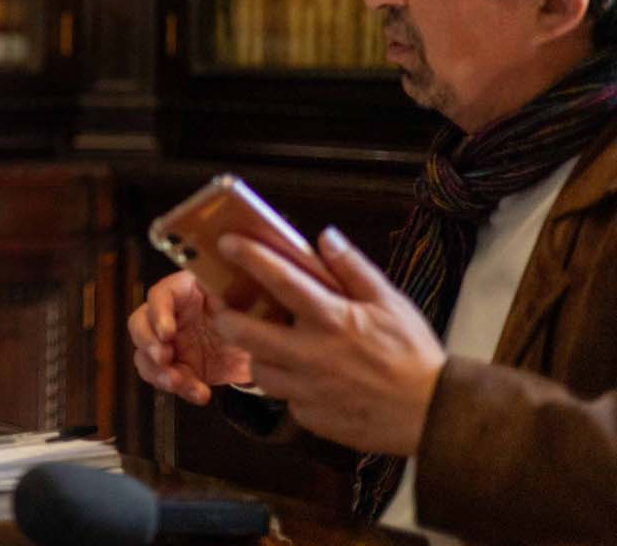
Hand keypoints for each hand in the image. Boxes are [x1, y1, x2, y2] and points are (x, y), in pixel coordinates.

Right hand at [128, 269, 252, 404]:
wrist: (270, 348)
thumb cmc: (258, 315)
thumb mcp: (248, 301)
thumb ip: (233, 297)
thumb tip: (225, 294)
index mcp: (187, 290)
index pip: (160, 295)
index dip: (158, 313)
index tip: (168, 333)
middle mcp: (173, 314)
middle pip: (139, 323)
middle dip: (147, 343)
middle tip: (164, 358)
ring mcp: (173, 343)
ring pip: (145, 356)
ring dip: (158, 372)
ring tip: (178, 382)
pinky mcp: (179, 367)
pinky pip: (165, 379)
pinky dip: (179, 389)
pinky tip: (200, 393)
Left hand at [211, 226, 446, 456]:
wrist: (434, 415)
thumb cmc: (414, 354)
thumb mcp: (391, 302)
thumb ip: (353, 268)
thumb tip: (326, 236)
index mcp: (332, 319)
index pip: (279, 280)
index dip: (249, 257)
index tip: (227, 243)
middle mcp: (310, 355)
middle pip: (243, 333)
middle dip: (223, 315)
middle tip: (221, 306)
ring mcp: (306, 390)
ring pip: (257, 370)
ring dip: (256, 354)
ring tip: (267, 342)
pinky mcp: (310, 418)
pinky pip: (284, 399)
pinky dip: (287, 385)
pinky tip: (302, 377)